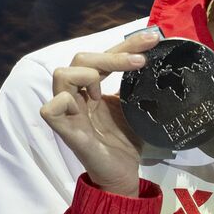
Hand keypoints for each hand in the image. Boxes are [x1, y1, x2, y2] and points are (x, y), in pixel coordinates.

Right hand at [39, 29, 161, 195]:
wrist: (124, 174)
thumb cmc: (127, 142)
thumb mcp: (137, 108)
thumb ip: (139, 88)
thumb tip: (163, 65)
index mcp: (94, 91)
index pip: (103, 58)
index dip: (126, 46)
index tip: (153, 39)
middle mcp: (80, 97)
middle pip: (80, 59)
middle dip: (112, 55)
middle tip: (141, 61)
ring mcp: (71, 113)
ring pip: (61, 75)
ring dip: (88, 74)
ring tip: (107, 88)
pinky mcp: (68, 132)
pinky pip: (50, 109)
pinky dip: (65, 101)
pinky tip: (88, 106)